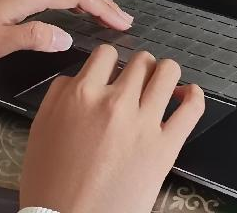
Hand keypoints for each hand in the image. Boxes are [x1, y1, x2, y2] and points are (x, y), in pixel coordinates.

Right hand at [20, 46, 204, 212]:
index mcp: (82, 95)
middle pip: (140, 61)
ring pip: (168, 73)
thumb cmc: (50, 182)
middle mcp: (114, 103)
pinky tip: (188, 95)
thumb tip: (81, 77)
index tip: (112, 71)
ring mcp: (143, 124)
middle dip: (139, 67)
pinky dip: (194, 96)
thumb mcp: (42, 126)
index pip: (106, 54)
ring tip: (162, 84)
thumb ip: (60, 92)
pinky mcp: (165, 148)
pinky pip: (191, 109)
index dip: (110, 61)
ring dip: (165, 74)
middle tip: (136, 81)